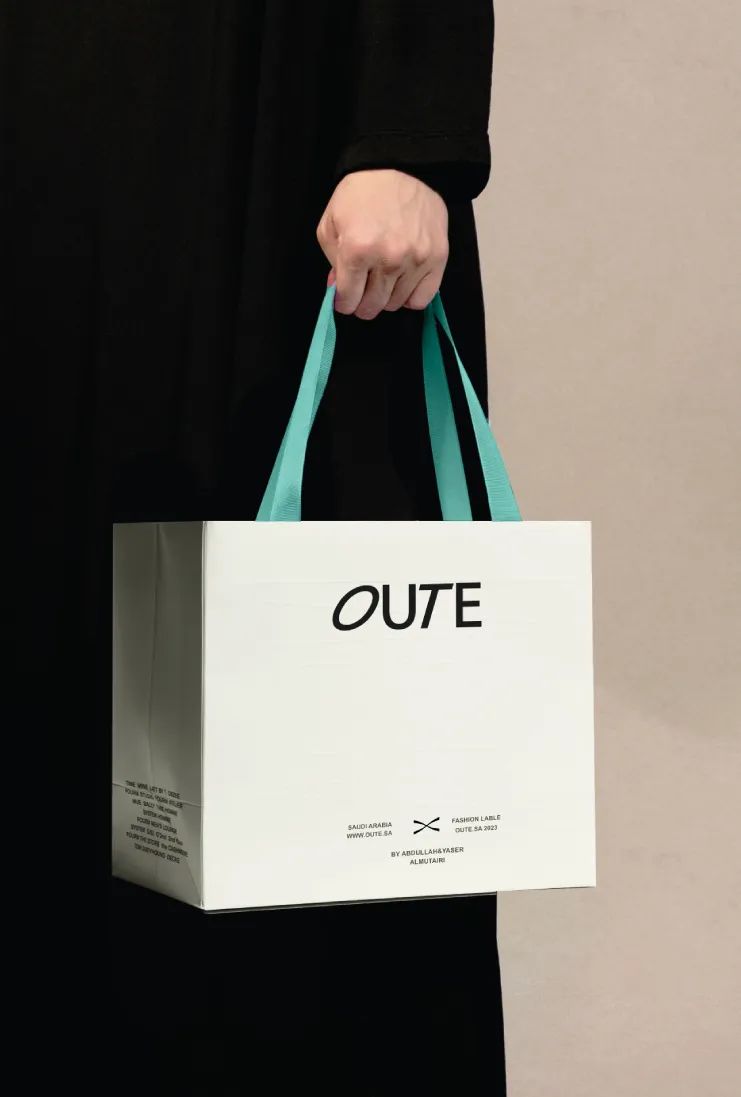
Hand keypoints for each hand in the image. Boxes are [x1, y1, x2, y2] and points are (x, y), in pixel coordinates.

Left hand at [316, 169, 448, 319]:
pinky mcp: (437, 258)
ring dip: (386, 298)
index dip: (343, 302)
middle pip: (372, 306)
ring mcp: (416, 260)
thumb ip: (332, 261)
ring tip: (382, 280)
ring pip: (395, 304)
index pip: (348, 299)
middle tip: (362, 292)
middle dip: (362, 304)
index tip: (345, 299)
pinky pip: (422, 299)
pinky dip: (410, 297)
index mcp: (357, 249)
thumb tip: (339, 290)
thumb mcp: (332, 222)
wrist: (400, 165)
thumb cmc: (362, 193)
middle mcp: (388, 259)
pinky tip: (403, 284)